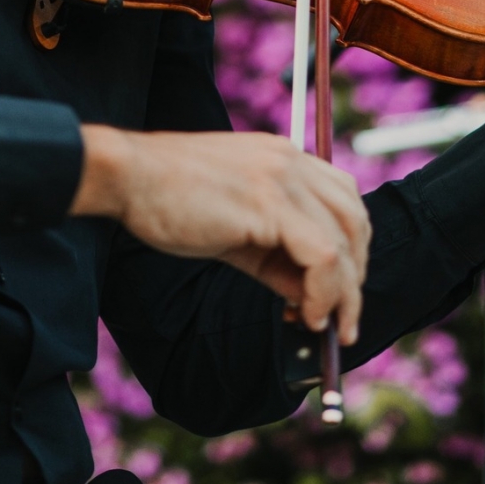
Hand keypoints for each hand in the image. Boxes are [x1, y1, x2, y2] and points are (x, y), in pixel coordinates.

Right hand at [71, 126, 371, 343]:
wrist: (128, 177)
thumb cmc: (169, 201)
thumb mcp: (234, 231)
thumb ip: (275, 258)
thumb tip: (309, 298)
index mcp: (283, 157)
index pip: (342, 198)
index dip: (350, 247)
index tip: (338, 291)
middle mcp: (290, 161)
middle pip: (354, 218)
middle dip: (356, 274)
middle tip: (343, 318)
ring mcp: (282, 178)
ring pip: (343, 239)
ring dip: (345, 291)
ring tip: (328, 326)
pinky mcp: (268, 203)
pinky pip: (321, 254)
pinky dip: (324, 292)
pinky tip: (307, 314)